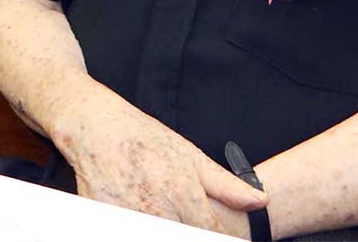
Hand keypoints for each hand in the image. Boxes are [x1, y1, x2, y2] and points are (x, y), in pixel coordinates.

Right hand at [56, 84, 264, 232]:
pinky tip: (144, 212)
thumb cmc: (145, 139)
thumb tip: (260, 201)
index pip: (213, 234)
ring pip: (158, 236)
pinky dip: (141, 228)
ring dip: (165, 228)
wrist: (96, 128)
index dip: (224, 239)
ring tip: (166, 212)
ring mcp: (130, 217)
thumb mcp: (191, 155)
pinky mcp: (106, 219)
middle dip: (192, 232)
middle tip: (184, 216)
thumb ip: (226, 184)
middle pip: (185, 238)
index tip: (227, 237)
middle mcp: (158, 209)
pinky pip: (129, 232)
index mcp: (183, 193)